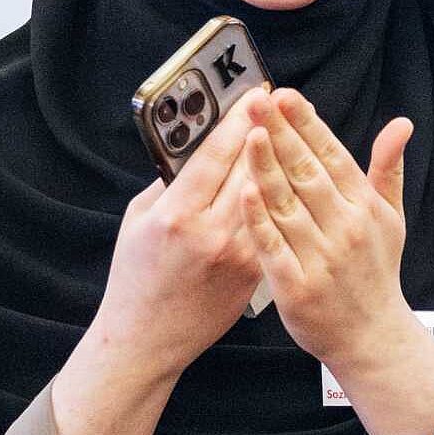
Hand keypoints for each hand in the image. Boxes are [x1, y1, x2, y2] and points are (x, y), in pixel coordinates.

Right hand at [57, 95, 265, 434]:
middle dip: (269, 131)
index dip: (240, 120)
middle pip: (252, 168)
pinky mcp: (256, 272)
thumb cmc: (136, 276)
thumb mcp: (139, 220)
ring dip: (285, 162)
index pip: (216, 154)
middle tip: (283, 103)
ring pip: (272, 195)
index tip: (255, 94)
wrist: (148, 339)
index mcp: (177, 215)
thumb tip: (200, 147)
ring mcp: (239, 255)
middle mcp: (212, 233)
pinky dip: (284, 198)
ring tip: (297, 133)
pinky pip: (274, 225)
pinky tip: (294, 177)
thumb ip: (169, 183)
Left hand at [242, 89, 433, 434]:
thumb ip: (388, 170)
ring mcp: (321, 258)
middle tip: (258, 101)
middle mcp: (345, 228)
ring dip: (267, 167)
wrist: (371, 337)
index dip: (307, 124)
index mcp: (364, 207)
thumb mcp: (391, 219)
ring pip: (288, 204)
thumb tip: (401, 124)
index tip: (285, 95)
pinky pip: (273, 246)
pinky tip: (243, 191)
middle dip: (281, 133)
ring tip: (247, 133)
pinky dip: (259, 219)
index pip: (332, 155)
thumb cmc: (375, 273)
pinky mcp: (296, 286)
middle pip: (307, 172)